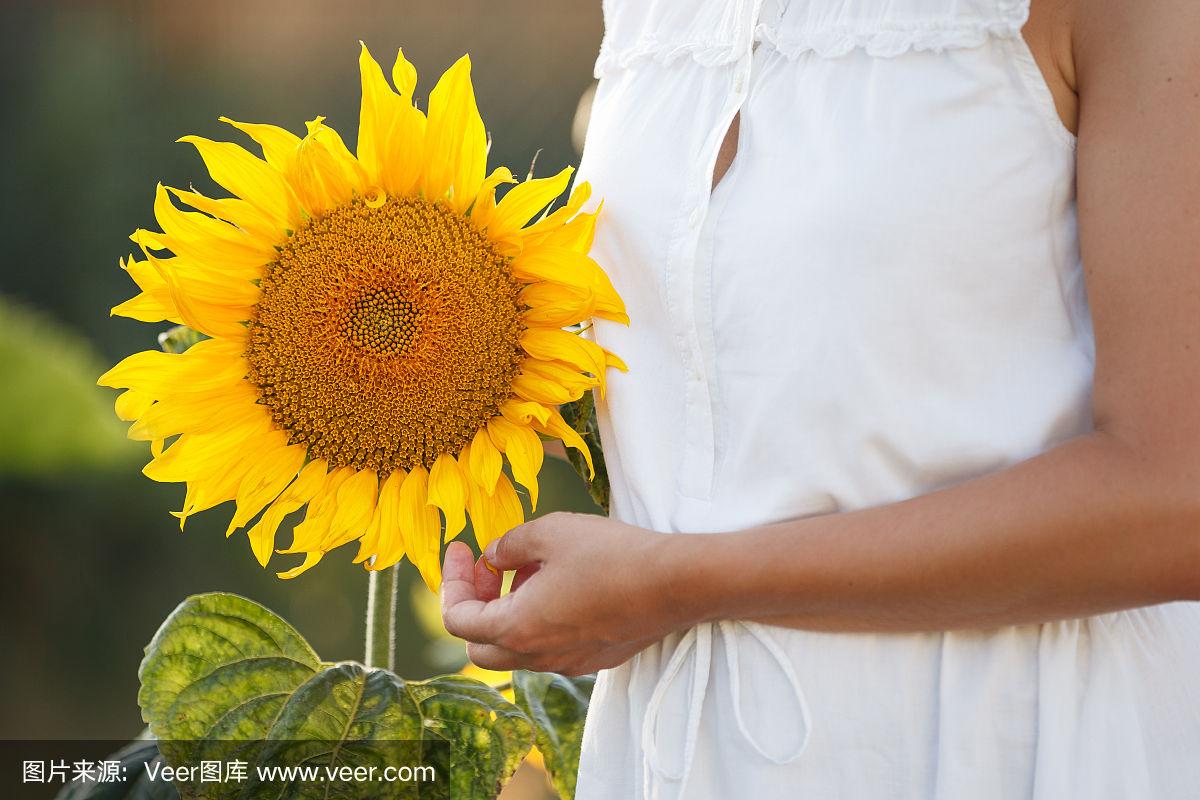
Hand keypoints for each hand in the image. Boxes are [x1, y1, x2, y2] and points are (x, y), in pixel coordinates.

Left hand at [440, 512, 692, 675]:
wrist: (675, 584)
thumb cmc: (610, 554)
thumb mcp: (549, 532)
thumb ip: (510, 544)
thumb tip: (494, 555)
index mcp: (516, 628)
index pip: (458, 619)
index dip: (451, 582)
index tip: (461, 550)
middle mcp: (537, 655)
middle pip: (479, 647)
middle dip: (475, 604)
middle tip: (491, 566)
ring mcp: (568, 662)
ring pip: (516, 649)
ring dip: (509, 611)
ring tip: (532, 569)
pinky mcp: (594, 659)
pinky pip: (549, 648)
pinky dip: (539, 621)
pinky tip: (563, 587)